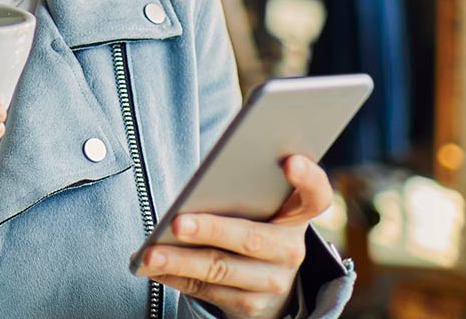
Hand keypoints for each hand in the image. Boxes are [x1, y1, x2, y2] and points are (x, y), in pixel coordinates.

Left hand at [133, 155, 332, 318]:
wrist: (265, 282)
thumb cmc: (251, 223)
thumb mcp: (257, 206)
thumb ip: (241, 190)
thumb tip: (197, 187)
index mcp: (297, 214)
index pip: (315, 195)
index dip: (307, 178)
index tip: (290, 160)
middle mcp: (291, 250)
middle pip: (251, 238)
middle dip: (211, 230)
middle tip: (178, 223)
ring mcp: (273, 281)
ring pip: (220, 269)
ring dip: (179, 261)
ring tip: (150, 254)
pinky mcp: (251, 306)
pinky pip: (205, 290)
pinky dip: (174, 277)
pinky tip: (151, 268)